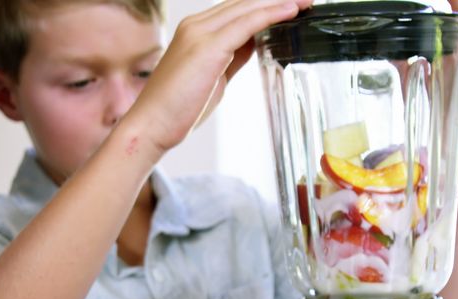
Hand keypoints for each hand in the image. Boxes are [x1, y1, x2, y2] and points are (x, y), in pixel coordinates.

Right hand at [120, 0, 312, 157]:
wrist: (151, 126)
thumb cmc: (177, 110)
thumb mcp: (213, 77)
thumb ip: (233, 57)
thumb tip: (255, 43)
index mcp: (195, 31)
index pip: (238, 9)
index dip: (267, 5)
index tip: (294, 6)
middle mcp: (196, 25)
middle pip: (245, 2)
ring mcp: (200, 33)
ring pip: (248, 6)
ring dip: (281, 1)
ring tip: (307, 1)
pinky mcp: (208, 47)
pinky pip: (247, 22)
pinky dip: (272, 14)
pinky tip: (292, 11)